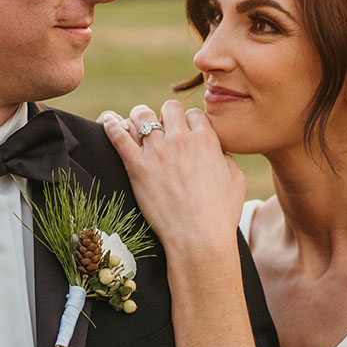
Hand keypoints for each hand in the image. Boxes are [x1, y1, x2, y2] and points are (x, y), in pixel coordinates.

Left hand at [100, 101, 247, 264]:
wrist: (198, 237)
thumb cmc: (220, 215)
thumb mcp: (237, 182)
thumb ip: (228, 160)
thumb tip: (220, 153)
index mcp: (206, 140)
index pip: (194, 114)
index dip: (189, 122)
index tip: (185, 133)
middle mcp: (181, 139)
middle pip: (169, 108)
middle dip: (166, 116)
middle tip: (163, 131)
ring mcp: (157, 151)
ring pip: (142, 115)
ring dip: (140, 117)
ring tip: (137, 126)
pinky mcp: (137, 166)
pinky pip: (118, 136)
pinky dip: (112, 126)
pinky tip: (109, 123)